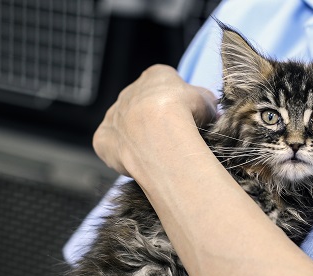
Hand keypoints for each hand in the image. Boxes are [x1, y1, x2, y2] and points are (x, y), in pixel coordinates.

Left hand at [92, 64, 217, 176]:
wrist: (160, 136)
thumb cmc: (186, 114)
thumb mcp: (208, 101)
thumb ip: (205, 101)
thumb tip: (209, 108)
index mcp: (155, 76)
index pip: (166, 86)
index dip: (178, 103)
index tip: (186, 118)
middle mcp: (130, 92)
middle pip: (143, 106)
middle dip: (155, 121)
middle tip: (171, 139)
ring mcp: (114, 115)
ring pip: (125, 126)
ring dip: (137, 138)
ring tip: (156, 154)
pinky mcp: (103, 139)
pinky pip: (110, 145)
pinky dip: (120, 153)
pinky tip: (136, 162)